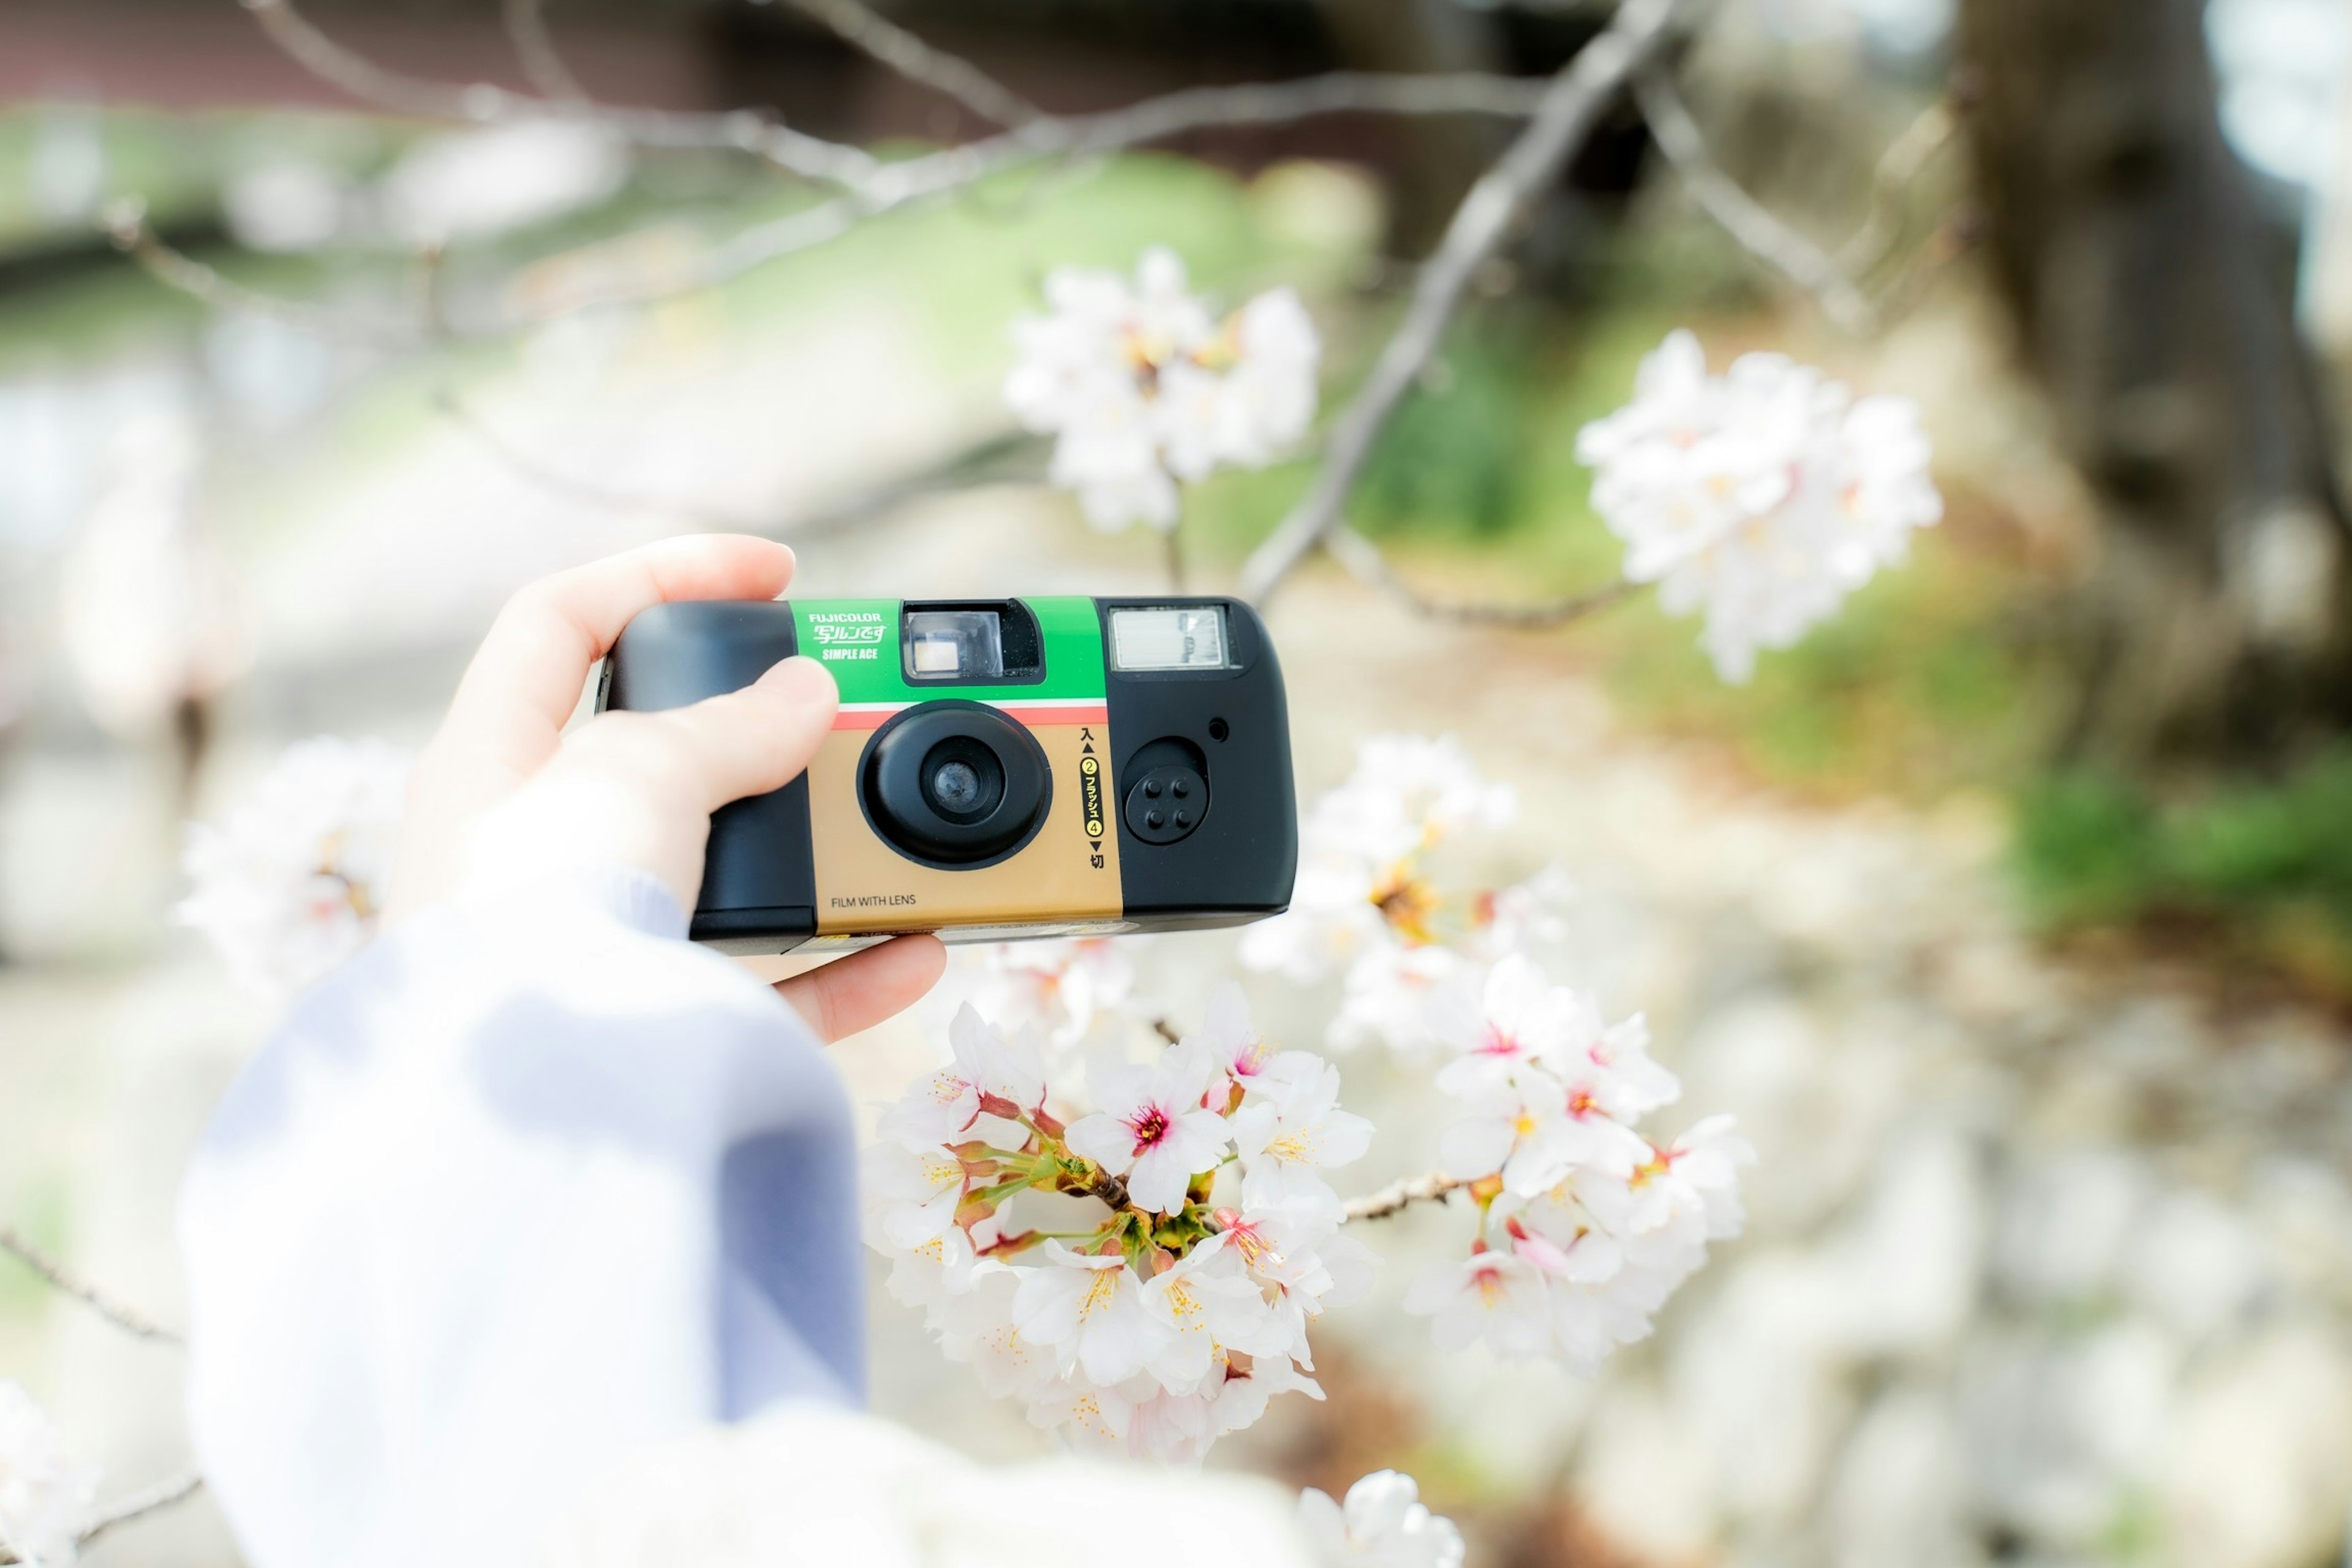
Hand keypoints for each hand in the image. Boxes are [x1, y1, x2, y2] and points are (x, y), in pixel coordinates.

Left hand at [388, 534, 944, 1041]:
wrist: (512, 1117)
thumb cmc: (533, 914)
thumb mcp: (634, 775)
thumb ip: (726, 727)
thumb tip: (804, 696)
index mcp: (489, 761)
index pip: (560, 622)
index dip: (663, 571)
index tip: (775, 571)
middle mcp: (530, 851)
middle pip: (657, 752)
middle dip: (760, 726)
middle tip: (843, 710)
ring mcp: (594, 946)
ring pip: (721, 874)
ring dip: (813, 849)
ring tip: (893, 826)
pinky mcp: (655, 1037)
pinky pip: (766, 990)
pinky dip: (845, 970)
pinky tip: (915, 950)